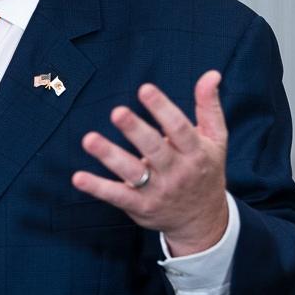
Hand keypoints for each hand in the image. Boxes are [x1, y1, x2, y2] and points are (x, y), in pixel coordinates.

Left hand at [71, 70, 228, 255]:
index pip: (179, 128)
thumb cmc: (205, 170)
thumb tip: (211, 73)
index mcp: (196, 152)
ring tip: (89, 139)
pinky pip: (117, 196)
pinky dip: (97, 188)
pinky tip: (78, 177)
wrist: (203, 220)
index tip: (145, 89)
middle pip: (154, 149)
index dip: (162, 109)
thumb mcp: (215, 139)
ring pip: (132, 172)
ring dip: (109, 156)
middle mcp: (177, 172)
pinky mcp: (141, 207)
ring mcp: (158, 191)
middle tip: (117, 112)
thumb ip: (209, 106)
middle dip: (135, 130)